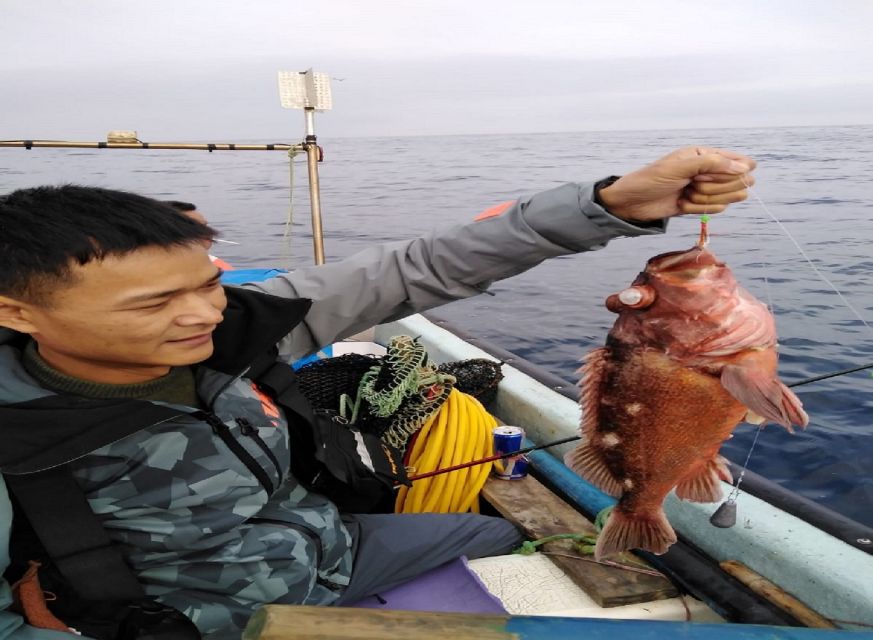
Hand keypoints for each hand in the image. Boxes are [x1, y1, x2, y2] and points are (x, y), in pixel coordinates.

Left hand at [597, 147, 755, 222]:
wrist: (632, 203)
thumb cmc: (651, 179)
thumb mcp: (680, 167)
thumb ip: (713, 164)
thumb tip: (746, 167)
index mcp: (706, 154)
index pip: (740, 162)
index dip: (730, 172)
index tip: (706, 175)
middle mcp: (709, 169)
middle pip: (739, 181)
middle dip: (716, 187)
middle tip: (692, 185)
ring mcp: (706, 187)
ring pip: (729, 197)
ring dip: (707, 199)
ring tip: (686, 195)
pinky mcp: (700, 204)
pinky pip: (715, 209)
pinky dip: (699, 210)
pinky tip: (682, 205)